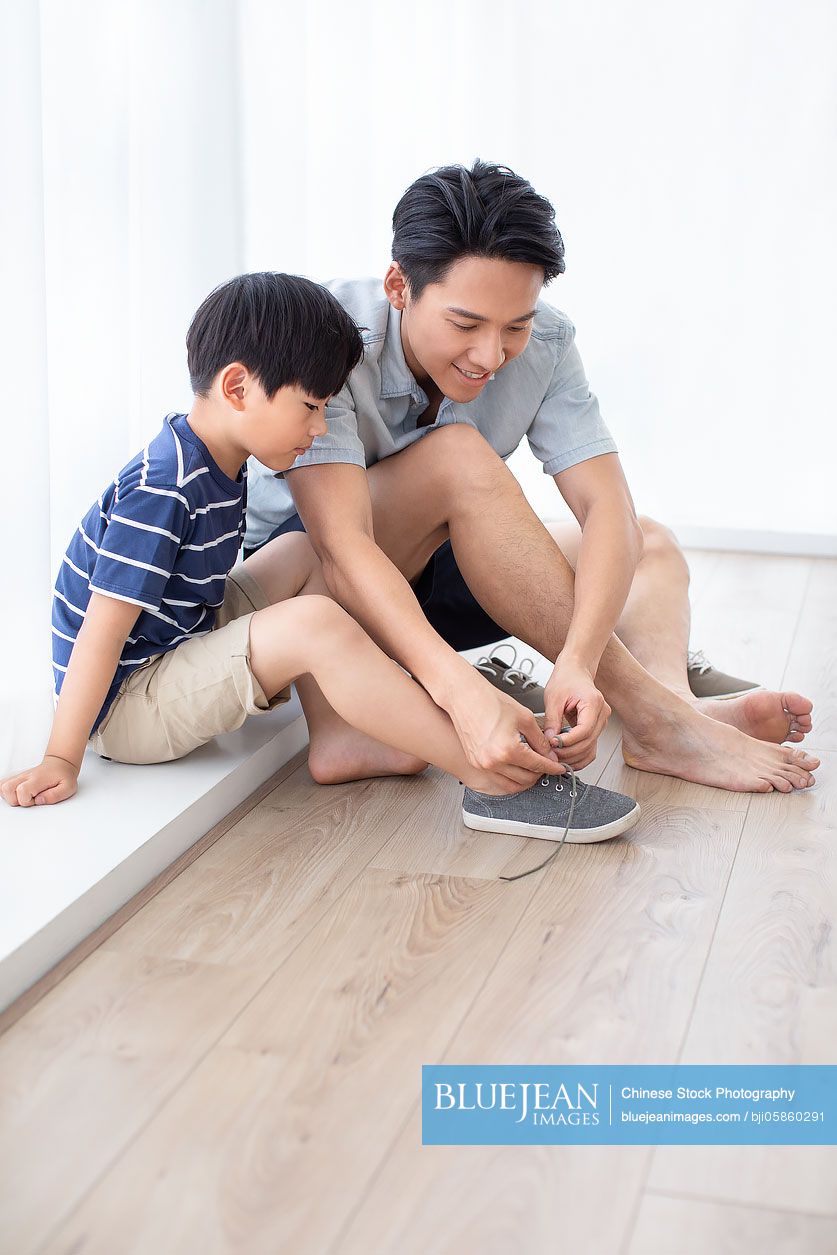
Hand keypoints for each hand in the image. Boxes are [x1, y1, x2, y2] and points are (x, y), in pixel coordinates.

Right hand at [0, 756, 78, 807]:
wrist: (60, 764)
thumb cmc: (63, 776)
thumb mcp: (68, 787)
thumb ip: (55, 796)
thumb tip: (39, 800)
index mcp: (37, 779)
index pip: (22, 791)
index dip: (27, 801)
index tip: (36, 800)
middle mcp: (25, 776)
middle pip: (6, 788)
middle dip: (15, 801)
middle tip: (29, 800)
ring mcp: (19, 777)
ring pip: (2, 787)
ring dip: (10, 797)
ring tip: (24, 797)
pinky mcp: (16, 778)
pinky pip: (3, 785)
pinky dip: (7, 793)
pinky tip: (18, 795)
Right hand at [446, 666, 564, 791]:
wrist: (465, 696)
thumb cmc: (490, 701)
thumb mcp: (524, 718)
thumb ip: (540, 740)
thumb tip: (549, 755)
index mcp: (507, 750)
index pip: (537, 765)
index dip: (552, 767)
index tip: (560, 767)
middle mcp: (492, 762)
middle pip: (526, 779)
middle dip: (540, 774)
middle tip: (548, 765)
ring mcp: (482, 764)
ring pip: (511, 785)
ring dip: (525, 779)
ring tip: (533, 768)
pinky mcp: (475, 763)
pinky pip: (498, 780)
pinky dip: (511, 778)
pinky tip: (517, 768)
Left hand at [543, 659, 610, 769]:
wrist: (575, 671)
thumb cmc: (566, 678)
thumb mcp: (554, 697)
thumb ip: (552, 720)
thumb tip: (549, 740)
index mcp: (594, 703)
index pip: (584, 730)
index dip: (568, 741)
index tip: (553, 744)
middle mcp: (602, 714)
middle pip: (588, 742)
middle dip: (568, 752)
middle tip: (551, 753)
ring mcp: (601, 722)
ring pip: (590, 749)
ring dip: (573, 757)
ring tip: (556, 756)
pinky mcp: (596, 728)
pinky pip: (591, 748)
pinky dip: (579, 756)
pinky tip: (566, 758)